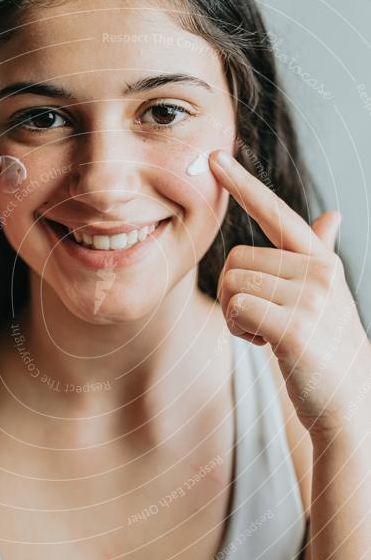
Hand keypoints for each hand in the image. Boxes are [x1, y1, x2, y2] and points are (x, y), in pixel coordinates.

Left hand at [210, 149, 370, 438]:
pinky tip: (262, 343)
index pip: (276, 212)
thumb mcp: (327, 295)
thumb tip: (331, 215)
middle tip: (259, 319)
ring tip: (265, 331)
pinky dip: (237, 328)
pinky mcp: (294, 328)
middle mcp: (318, 270)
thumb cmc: (326, 347)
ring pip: (232, 284)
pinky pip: (236, 309)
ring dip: (234, 313)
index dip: (243, 184)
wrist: (345, 403)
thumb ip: (320, 253)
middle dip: (233, 291)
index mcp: (321, 259)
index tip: (214, 157)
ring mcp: (309, 298)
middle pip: (236, 258)